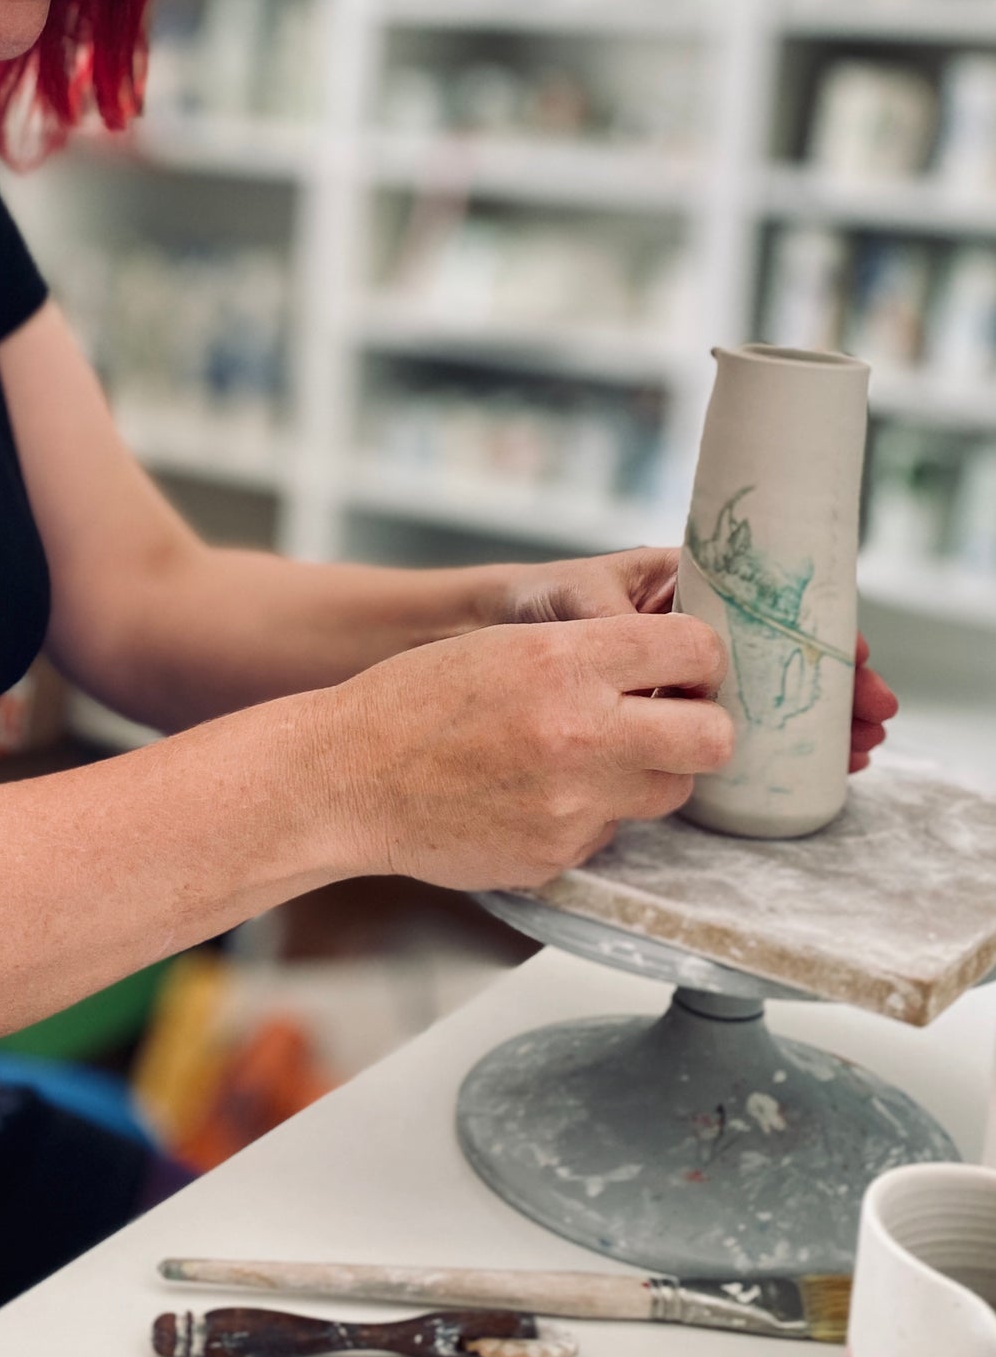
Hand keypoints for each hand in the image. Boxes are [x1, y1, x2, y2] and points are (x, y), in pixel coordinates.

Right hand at [319, 613, 732, 891]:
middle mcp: (579, 731)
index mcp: (563, 661)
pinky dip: (588, 815)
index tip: (688, 668)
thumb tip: (666, 665)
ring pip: (670, 792)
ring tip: (591, 758)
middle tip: (673, 722)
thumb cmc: (414, 702)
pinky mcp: (557, 855)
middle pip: (713, 738)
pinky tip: (535, 796)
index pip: (694, 648)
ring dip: (647, 774)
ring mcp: (572, 803)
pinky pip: (610, 833)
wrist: (346, 778)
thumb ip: (589, 651)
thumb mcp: (504, 645)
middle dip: (702, 728)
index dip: (701, 658)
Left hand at [500, 547, 896, 775]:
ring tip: (859, 749)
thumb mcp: (578, 601)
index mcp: (685, 585)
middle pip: (781, 656)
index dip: (818, 629)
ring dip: (814, 723)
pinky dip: (767, 751)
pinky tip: (807, 771)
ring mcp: (681, 677)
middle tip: (874, 718)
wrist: (480, 642)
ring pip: (763, 697)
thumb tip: (666, 660)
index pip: (768, 603)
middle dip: (834, 685)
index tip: (857, 657)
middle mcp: (693, 629)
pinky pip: (723, 732)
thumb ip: (619, 625)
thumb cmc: (532, 603)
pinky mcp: (661, 718)